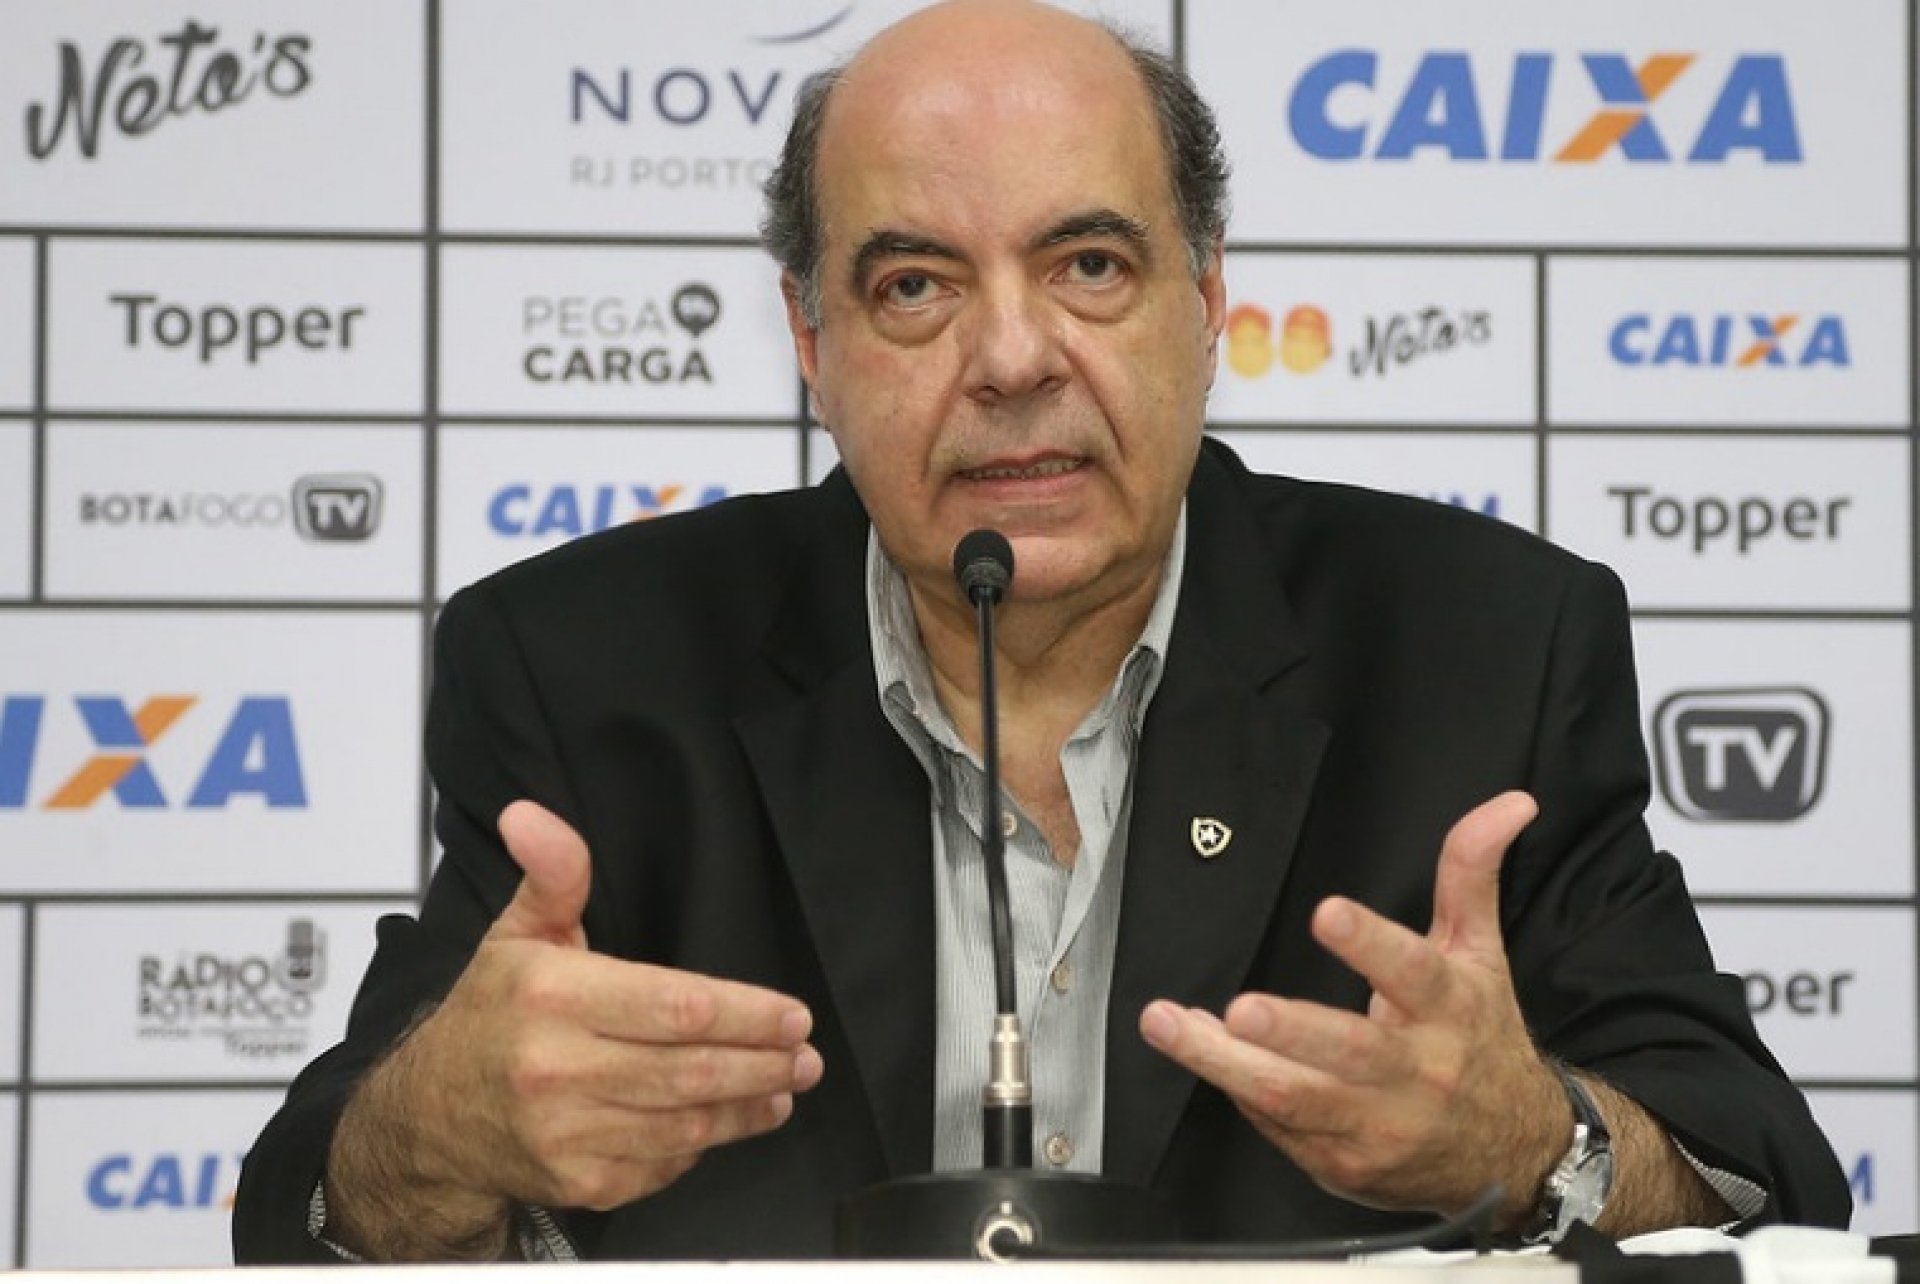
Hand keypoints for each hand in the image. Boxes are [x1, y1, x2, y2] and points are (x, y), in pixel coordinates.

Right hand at [327, 801, 821, 1256]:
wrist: (425, 1119)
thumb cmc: (487, 1019)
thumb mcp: (516, 934)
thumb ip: (552, 875)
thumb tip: (532, 817)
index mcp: (552, 996)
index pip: (676, 1005)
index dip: (747, 1013)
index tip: (792, 1014)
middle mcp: (557, 1068)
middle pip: (691, 1069)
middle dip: (763, 1063)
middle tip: (805, 1056)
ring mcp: (567, 1134)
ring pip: (685, 1123)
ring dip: (748, 1106)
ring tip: (784, 1085)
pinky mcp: (578, 1183)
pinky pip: (662, 1165)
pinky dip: (701, 1145)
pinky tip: (729, 1121)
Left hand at [1139, 791, 1567, 1220]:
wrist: (1513, 1154)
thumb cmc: (1481, 1038)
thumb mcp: (1480, 953)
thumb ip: (1470, 874)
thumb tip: (1509, 802)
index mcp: (1449, 1009)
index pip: (1413, 972)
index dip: (1371, 944)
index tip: (1327, 912)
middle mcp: (1416, 1072)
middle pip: (1349, 1052)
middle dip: (1291, 1032)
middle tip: (1240, 1009)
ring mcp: (1378, 1125)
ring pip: (1296, 1099)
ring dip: (1226, 1064)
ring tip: (1168, 1025)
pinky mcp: (1343, 1164)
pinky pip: (1279, 1126)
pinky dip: (1235, 1089)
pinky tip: (1195, 1049)